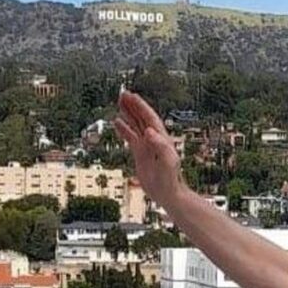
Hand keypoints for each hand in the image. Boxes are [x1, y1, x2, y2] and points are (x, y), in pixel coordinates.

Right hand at [114, 91, 183, 206]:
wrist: (168, 194)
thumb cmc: (170, 179)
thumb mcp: (167, 162)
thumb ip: (160, 146)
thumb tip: (149, 131)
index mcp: (161, 139)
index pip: (150, 118)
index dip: (141, 106)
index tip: (131, 96)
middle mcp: (154, 140)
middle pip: (142, 118)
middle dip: (133, 106)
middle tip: (122, 93)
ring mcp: (147, 146)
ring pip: (136, 125)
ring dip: (128, 113)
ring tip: (119, 102)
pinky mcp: (141, 154)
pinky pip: (131, 137)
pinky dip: (124, 129)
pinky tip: (117, 122)